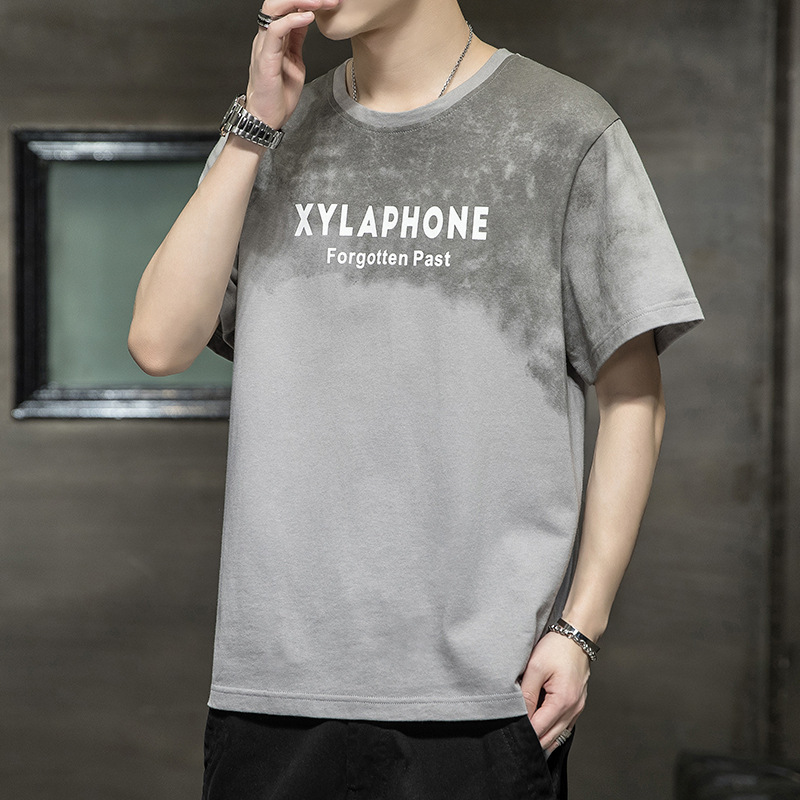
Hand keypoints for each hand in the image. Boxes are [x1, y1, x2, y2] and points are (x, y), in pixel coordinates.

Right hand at [246, 0, 340, 129]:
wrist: (266, 118)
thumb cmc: (279, 95)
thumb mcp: (295, 60)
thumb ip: (298, 40)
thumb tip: (307, 20)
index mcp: (274, 37)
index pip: (286, 6)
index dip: (307, 1)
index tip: (331, 2)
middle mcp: (266, 36)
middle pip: (279, 1)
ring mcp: (264, 45)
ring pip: (275, 8)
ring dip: (300, 2)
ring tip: (320, 2)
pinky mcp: (265, 57)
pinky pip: (276, 30)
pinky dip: (293, 19)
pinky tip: (309, 18)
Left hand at [519, 631, 589, 755]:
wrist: (577, 636)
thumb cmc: (557, 648)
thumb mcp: (536, 667)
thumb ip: (527, 694)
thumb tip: (520, 716)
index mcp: (563, 701)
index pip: (539, 729)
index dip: (523, 732)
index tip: (509, 729)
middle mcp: (573, 709)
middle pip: (549, 738)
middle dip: (532, 739)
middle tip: (514, 734)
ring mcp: (578, 708)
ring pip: (558, 735)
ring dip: (542, 736)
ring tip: (524, 731)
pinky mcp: (577, 704)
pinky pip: (564, 726)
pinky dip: (552, 729)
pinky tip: (540, 724)